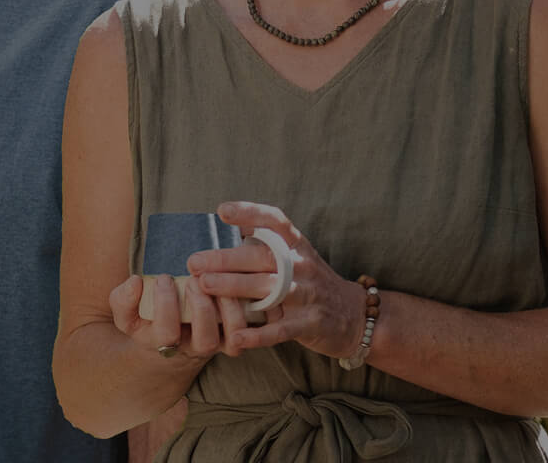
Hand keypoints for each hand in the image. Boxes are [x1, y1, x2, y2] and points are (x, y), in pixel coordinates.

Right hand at [107, 271, 250, 360]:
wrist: (168, 342)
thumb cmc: (146, 322)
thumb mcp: (126, 315)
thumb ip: (122, 300)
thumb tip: (135, 282)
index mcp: (163, 345)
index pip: (167, 333)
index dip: (166, 305)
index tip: (163, 278)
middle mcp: (192, 349)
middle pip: (205, 341)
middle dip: (201, 309)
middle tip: (192, 280)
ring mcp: (215, 344)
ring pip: (231, 337)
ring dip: (227, 309)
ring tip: (217, 283)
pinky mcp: (231, 336)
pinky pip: (245, 333)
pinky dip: (242, 313)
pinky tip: (230, 289)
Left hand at [188, 201, 365, 357]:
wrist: (354, 316)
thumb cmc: (310, 282)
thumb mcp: (294, 256)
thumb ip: (264, 241)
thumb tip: (225, 216)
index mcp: (297, 246)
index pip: (276, 222)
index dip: (251, 213)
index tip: (222, 211)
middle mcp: (302, 266)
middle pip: (262, 257)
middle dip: (226, 259)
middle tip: (194, 262)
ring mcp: (308, 295)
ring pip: (268, 289)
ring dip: (234, 287)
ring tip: (203, 286)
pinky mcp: (310, 323)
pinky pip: (281, 329)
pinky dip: (258, 335)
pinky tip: (235, 337)